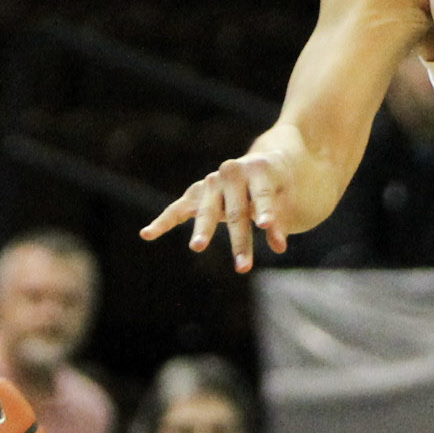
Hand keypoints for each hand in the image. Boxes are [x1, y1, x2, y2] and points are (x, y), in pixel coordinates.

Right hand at [143, 150, 293, 272]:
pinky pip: (178, 209)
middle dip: (240, 240)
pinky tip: (147, 234)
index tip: (265, 225)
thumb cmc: (278, 185)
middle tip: (243, 267)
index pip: (262, 193)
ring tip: (197, 248)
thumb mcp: (286, 199)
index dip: (265, 209)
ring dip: (203, 231)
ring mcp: (211, 182)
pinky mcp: (197, 194)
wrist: (262, 165)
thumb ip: (280, 222)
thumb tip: (279, 247)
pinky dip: (163, 221)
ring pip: (207, 210)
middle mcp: (231, 171)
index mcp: (259, 168)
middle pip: (236, 210)